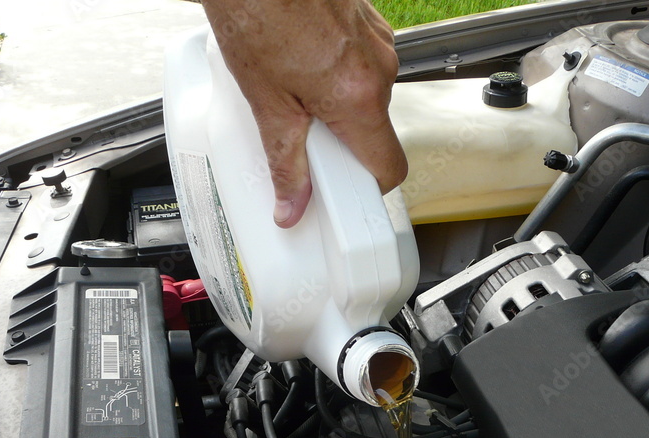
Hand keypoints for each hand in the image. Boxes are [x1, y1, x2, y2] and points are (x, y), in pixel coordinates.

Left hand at [200, 0, 407, 227]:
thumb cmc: (258, 11)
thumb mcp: (266, 102)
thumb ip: (284, 161)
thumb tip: (292, 206)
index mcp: (358, 97)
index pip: (389, 167)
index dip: (367, 188)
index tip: (343, 192)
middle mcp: (379, 69)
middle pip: (374, 131)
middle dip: (341, 142)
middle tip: (300, 136)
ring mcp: (377, 41)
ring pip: (365, 96)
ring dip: (336, 104)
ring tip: (291, 89)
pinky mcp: (368, 22)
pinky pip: (360, 65)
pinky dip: (334, 74)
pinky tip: (298, 60)